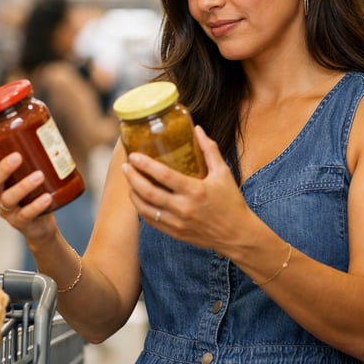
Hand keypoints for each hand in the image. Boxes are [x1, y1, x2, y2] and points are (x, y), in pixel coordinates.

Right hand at [0, 149, 57, 243]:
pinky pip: (26, 214)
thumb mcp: (30, 170)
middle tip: (17, 156)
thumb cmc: (34, 190)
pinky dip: (36, 206)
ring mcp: (8, 210)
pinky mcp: (21, 222)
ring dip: (23, 186)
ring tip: (39, 175)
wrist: (41, 223)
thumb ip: (32, 151)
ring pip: (9, 198)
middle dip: (2, 169)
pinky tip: (47, 198)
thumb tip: (45, 121)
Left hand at [122, 126, 254, 253]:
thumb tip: (197, 129)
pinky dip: (141, 209)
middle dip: (133, 178)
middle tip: (126, 166)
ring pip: (145, 209)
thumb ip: (210, 150)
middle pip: (149, 192)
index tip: (134, 156)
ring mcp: (177, 223)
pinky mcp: (175, 233)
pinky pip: (151, 221)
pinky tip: (138, 198)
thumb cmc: (231, 202)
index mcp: (195, 191)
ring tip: (129, 181)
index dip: (146, 165)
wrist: (237, 235)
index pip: (164, 176)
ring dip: (133, 194)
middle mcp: (184, 208)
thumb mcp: (223, 173)